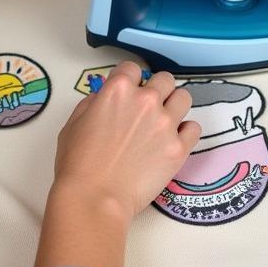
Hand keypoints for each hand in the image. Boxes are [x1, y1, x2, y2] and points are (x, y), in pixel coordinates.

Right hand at [51, 61, 201, 224]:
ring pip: (184, 97)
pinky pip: (194, 128)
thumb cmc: (77, 164)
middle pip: (164, 79)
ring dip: (174, 105)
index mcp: (118, 90)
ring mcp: (166, 124)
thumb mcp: (73, 124)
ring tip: (164, 121)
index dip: (129, 79)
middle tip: (148, 107)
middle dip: (156, 90)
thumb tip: (104, 99)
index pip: (132, 68)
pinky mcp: (179, 148)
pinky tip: (173, 141)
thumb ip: (93, 104)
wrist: (95, 198)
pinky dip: (185, 132)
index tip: (127, 90)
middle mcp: (146, 101)